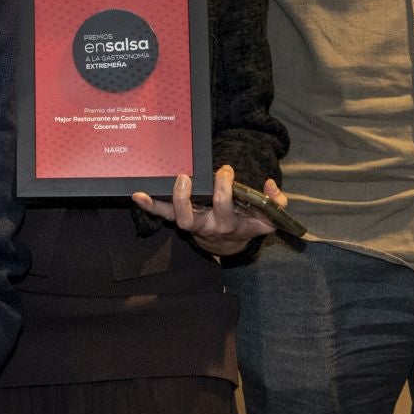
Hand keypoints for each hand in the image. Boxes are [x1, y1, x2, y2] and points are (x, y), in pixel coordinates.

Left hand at [132, 165, 283, 257]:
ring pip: (178, 218)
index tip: (225, 171)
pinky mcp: (181, 219)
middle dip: (191, 197)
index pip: (225, 206)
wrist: (231, 242)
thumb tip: (270, 185)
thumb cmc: (248, 222)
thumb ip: (276, 202)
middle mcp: (208, 226)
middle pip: (194, 217)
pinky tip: (137, 195)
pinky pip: (164, 214)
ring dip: (171, 200)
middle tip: (190, 177)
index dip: (224, 188)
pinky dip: (150, 206)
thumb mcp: (268, 217)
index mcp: (229, 223)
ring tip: (171, 181)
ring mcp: (192, 224)